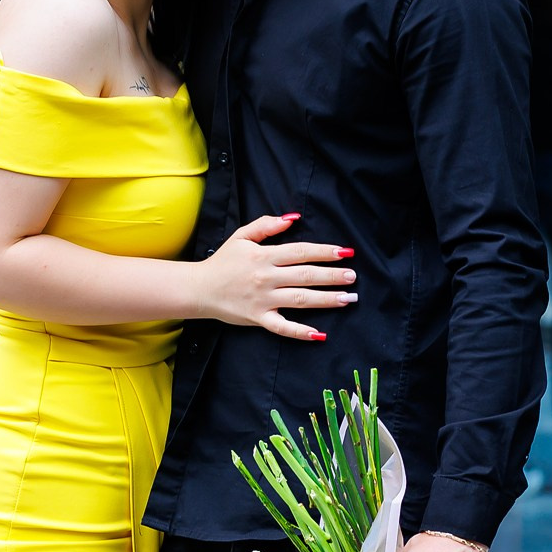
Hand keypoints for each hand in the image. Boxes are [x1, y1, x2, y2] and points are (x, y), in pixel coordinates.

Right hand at [195, 214, 356, 339]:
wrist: (198, 288)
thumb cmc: (222, 262)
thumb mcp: (241, 237)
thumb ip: (266, 225)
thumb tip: (293, 218)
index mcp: (264, 256)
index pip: (300, 251)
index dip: (324, 251)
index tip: (345, 252)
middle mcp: (266, 277)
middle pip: (306, 275)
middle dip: (332, 275)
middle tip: (352, 277)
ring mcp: (263, 300)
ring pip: (300, 299)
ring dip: (326, 299)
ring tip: (347, 298)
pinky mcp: (258, 318)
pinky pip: (282, 327)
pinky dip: (300, 332)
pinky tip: (319, 333)